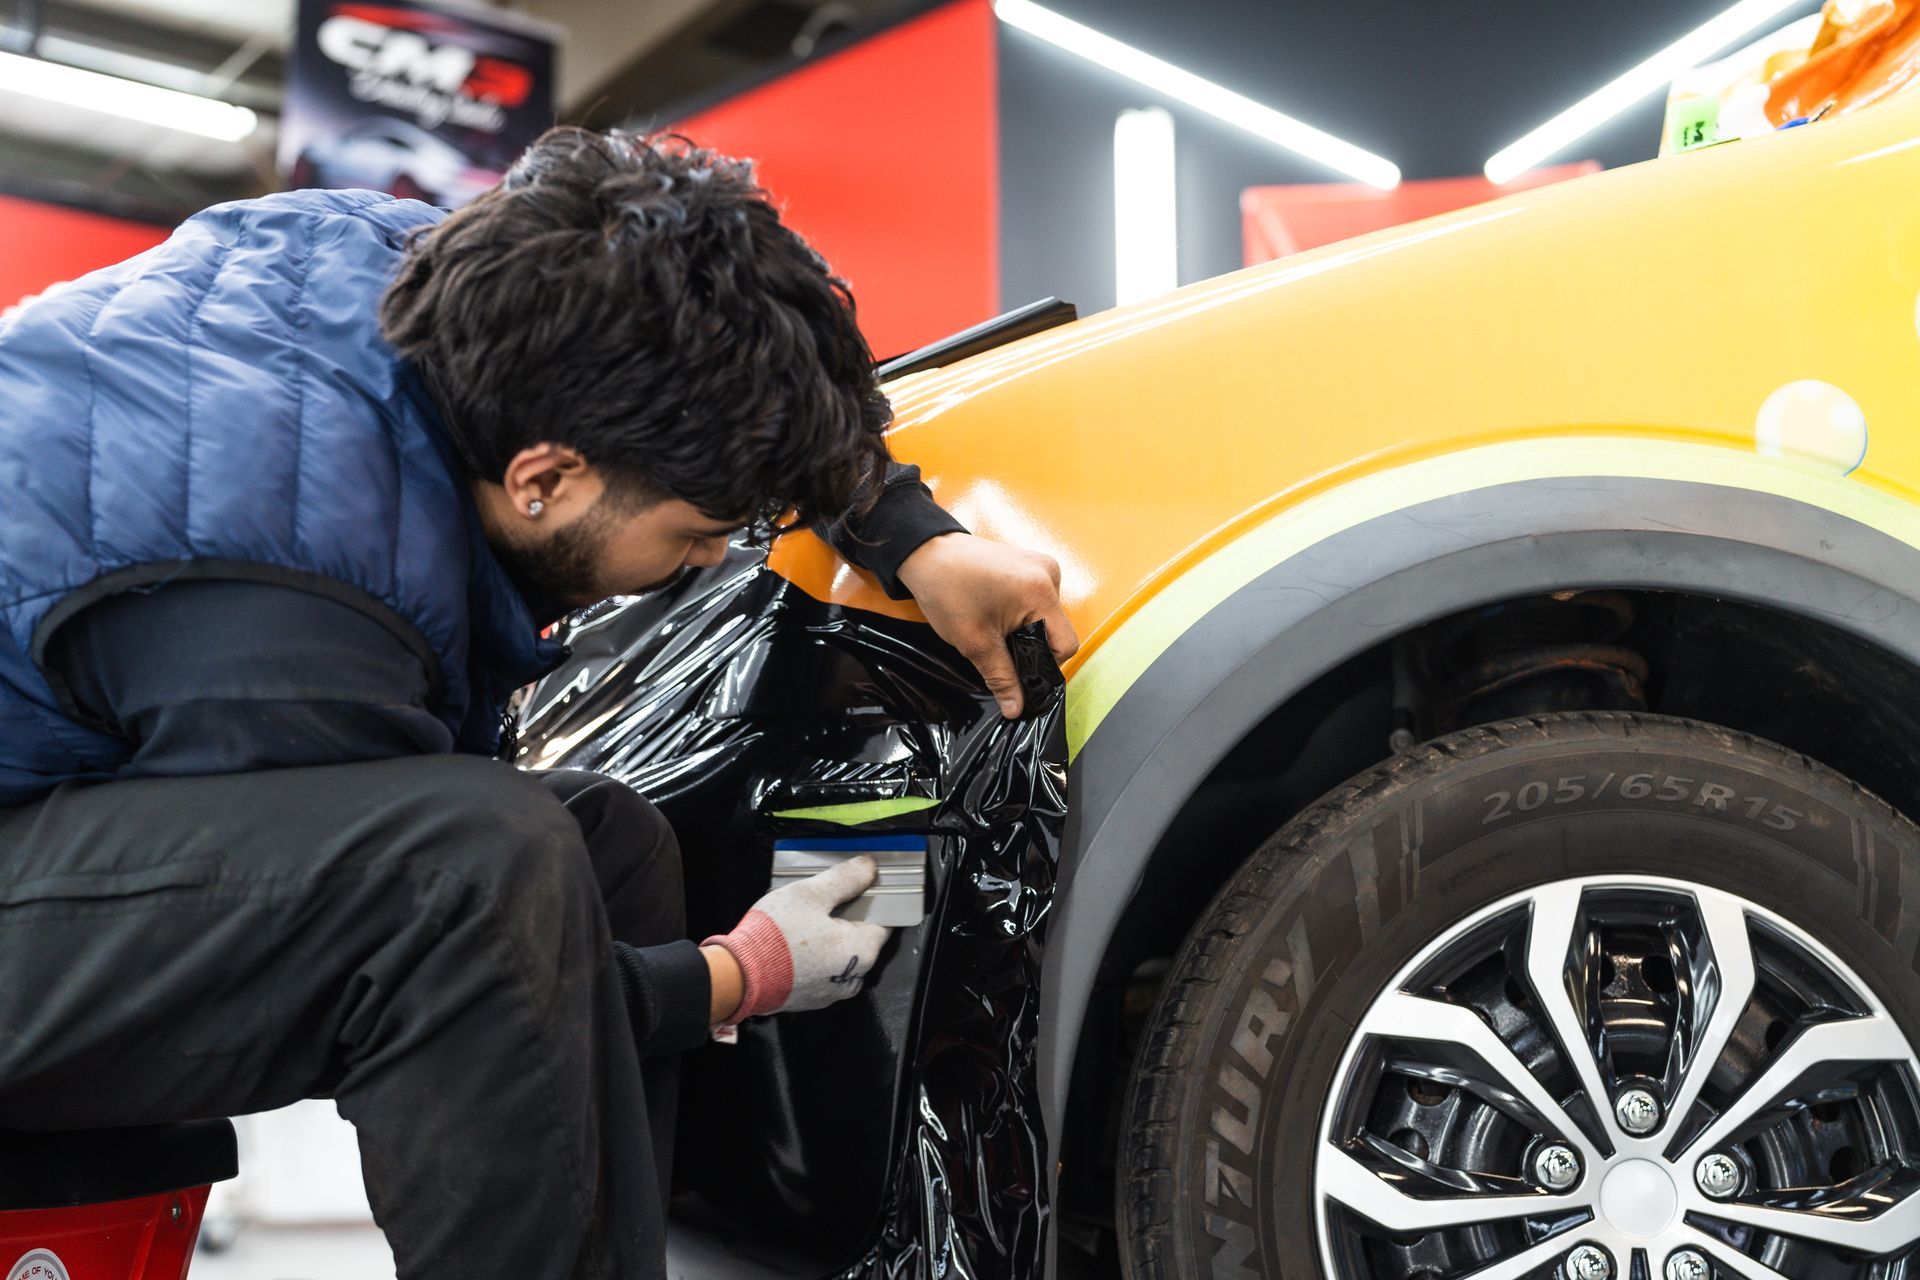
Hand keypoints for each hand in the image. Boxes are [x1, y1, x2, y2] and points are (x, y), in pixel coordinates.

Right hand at [702, 855, 890, 1023]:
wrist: (740, 977)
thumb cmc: (776, 937)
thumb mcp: (811, 894)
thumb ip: (844, 879)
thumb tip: (868, 867)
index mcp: (862, 950)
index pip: (884, 920)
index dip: (871, 900)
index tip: (855, 888)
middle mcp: (853, 976)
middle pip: (860, 938)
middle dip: (845, 918)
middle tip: (821, 902)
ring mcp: (831, 991)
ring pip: (839, 956)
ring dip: (828, 939)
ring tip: (803, 922)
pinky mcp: (810, 998)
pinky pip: (821, 970)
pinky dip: (814, 956)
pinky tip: (794, 942)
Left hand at [895, 532, 1079, 716]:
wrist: (926, 554)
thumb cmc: (947, 590)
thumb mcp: (975, 642)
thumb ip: (1001, 677)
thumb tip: (1017, 708)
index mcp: (1041, 591)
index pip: (1066, 645)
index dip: (1044, 665)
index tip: (1018, 670)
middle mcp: (1049, 574)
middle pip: (1056, 630)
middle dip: (1031, 645)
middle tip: (998, 646)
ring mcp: (1041, 565)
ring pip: (1046, 616)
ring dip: (1025, 629)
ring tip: (993, 625)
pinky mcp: (1031, 563)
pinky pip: (1037, 600)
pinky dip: (1022, 613)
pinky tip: (997, 611)